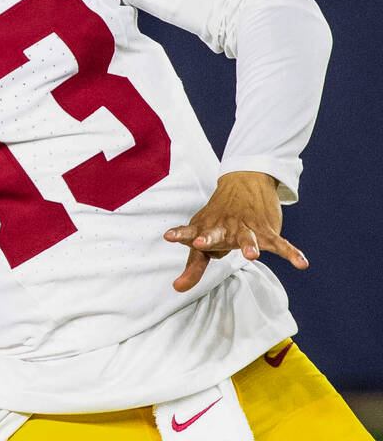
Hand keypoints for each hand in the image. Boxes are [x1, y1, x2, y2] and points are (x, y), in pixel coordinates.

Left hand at [164, 170, 307, 291]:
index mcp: (204, 228)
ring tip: (252, 256)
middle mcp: (222, 227)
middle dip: (208, 239)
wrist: (244, 182)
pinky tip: (302, 263)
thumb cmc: (217, 218)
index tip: (168, 236)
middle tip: (201, 243)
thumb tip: (178, 288)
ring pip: (247, 236)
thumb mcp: (202, 237)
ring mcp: (245, 227)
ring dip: (249, 245)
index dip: (180, 235)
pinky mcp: (266, 229)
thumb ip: (193, 266)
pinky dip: (291, 252)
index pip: (189, 234)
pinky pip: (279, 243)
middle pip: (215, 233)